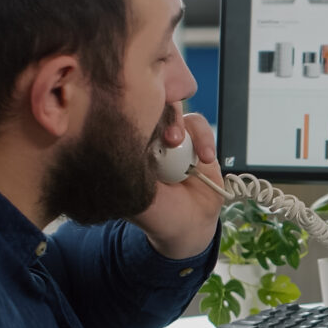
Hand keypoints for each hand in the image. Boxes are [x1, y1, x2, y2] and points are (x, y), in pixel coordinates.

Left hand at [133, 109, 223, 259]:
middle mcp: (144, 137)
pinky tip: (205, 158)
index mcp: (123, 146)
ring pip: (174, 108)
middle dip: (160, 114)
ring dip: (181, 124)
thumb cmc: (158, 215)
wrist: (189, 226)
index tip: (144, 124)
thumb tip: (124, 145)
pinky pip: (197, 124)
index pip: (122, 115)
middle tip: (169, 138)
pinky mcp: (194, 139)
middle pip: (147, 102)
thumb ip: (129, 172)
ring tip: (182, 146)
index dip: (134, 111)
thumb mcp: (135, 198)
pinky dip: (204, 138)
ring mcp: (170, 136)